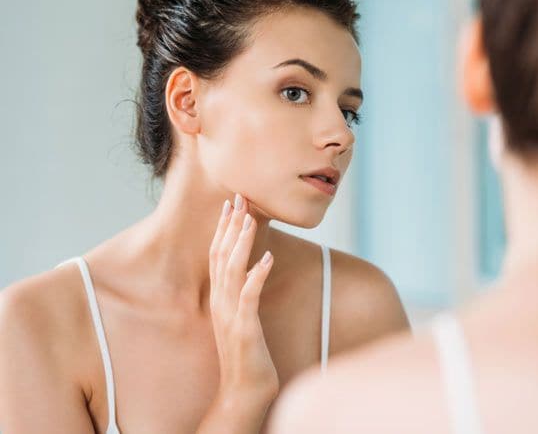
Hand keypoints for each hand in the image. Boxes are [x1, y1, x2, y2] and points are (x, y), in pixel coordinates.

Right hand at [208, 194, 277, 405]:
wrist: (244, 389)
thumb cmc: (247, 354)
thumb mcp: (241, 318)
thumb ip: (242, 293)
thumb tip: (252, 269)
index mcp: (220, 298)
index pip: (218, 255)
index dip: (224, 229)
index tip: (232, 205)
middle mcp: (221, 302)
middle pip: (221, 256)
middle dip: (231, 226)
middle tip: (240, 198)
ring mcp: (230, 314)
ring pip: (232, 270)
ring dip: (241, 242)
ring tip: (251, 219)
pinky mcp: (244, 327)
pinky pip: (249, 296)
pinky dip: (257, 274)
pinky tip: (269, 258)